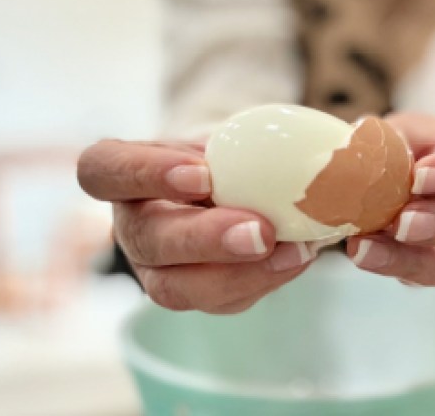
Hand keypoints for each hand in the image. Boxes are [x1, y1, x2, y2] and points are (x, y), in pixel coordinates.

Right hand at [77, 139, 316, 313]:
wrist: (235, 185)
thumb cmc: (225, 151)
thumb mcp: (231, 133)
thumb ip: (255, 138)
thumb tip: (330, 146)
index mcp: (122, 173)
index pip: (104, 170)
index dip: (145, 174)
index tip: (202, 173)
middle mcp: (132, 225)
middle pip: (146, 239)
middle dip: (205, 239)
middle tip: (260, 231)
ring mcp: (157, 269)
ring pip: (176, 287)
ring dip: (238, 274)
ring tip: (290, 253)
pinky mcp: (195, 295)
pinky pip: (222, 301)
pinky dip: (265, 281)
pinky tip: (296, 258)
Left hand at [346, 113, 434, 285]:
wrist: (419, 183)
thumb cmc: (426, 149)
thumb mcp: (414, 131)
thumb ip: (397, 141)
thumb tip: (365, 151)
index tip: (420, 175)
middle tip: (403, 221)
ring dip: (416, 259)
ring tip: (367, 248)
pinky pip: (432, 279)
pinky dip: (395, 266)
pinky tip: (364, 253)